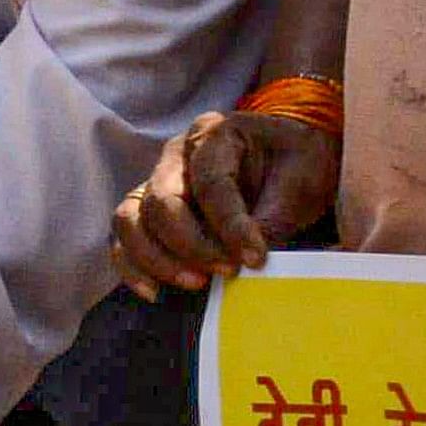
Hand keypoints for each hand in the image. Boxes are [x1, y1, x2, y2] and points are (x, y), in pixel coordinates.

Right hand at [111, 109, 340, 299]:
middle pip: (162, 199)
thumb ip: (274, 218)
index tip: (256, 259)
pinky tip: (154, 293)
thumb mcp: (300, 181)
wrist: (290, 159)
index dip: (230, 224)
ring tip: (196, 283)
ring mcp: (157, 181)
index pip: (210, 181)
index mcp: (214, 133)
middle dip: (192, 243)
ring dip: (158, 257)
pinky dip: (132, 266)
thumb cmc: (296, 163)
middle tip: (228, 272)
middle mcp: (176, 155)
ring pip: (131, 218)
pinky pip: (126, 238)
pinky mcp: (150, 212)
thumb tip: (251, 265)